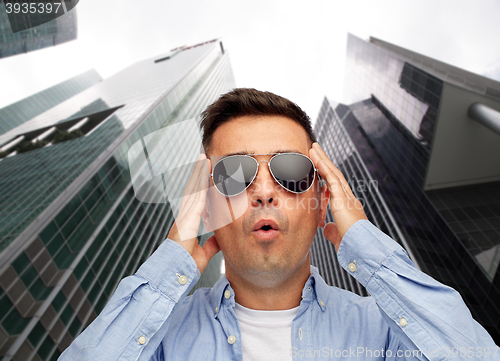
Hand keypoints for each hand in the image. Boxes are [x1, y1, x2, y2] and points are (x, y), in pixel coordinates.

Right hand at [167, 153, 219, 273]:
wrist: (175, 273)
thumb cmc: (186, 266)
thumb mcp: (204, 252)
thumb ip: (212, 244)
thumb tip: (220, 238)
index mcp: (188, 223)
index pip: (196, 200)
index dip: (200, 187)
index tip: (207, 175)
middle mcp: (184, 217)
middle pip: (192, 190)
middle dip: (198, 175)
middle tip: (204, 159)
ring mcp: (184, 217)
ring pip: (193, 190)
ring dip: (199, 174)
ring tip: (204, 159)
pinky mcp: (186, 220)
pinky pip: (195, 198)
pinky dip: (200, 186)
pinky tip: (204, 174)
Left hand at [309, 142, 366, 251]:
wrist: (362, 249)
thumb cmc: (353, 246)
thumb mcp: (339, 236)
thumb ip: (333, 230)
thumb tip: (327, 228)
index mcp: (348, 207)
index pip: (335, 186)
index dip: (327, 174)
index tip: (319, 166)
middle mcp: (349, 198)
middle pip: (335, 175)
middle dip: (325, 162)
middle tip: (316, 149)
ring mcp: (347, 197)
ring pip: (333, 173)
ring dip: (322, 159)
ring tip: (313, 148)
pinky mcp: (343, 199)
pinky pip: (332, 178)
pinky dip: (323, 167)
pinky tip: (316, 158)